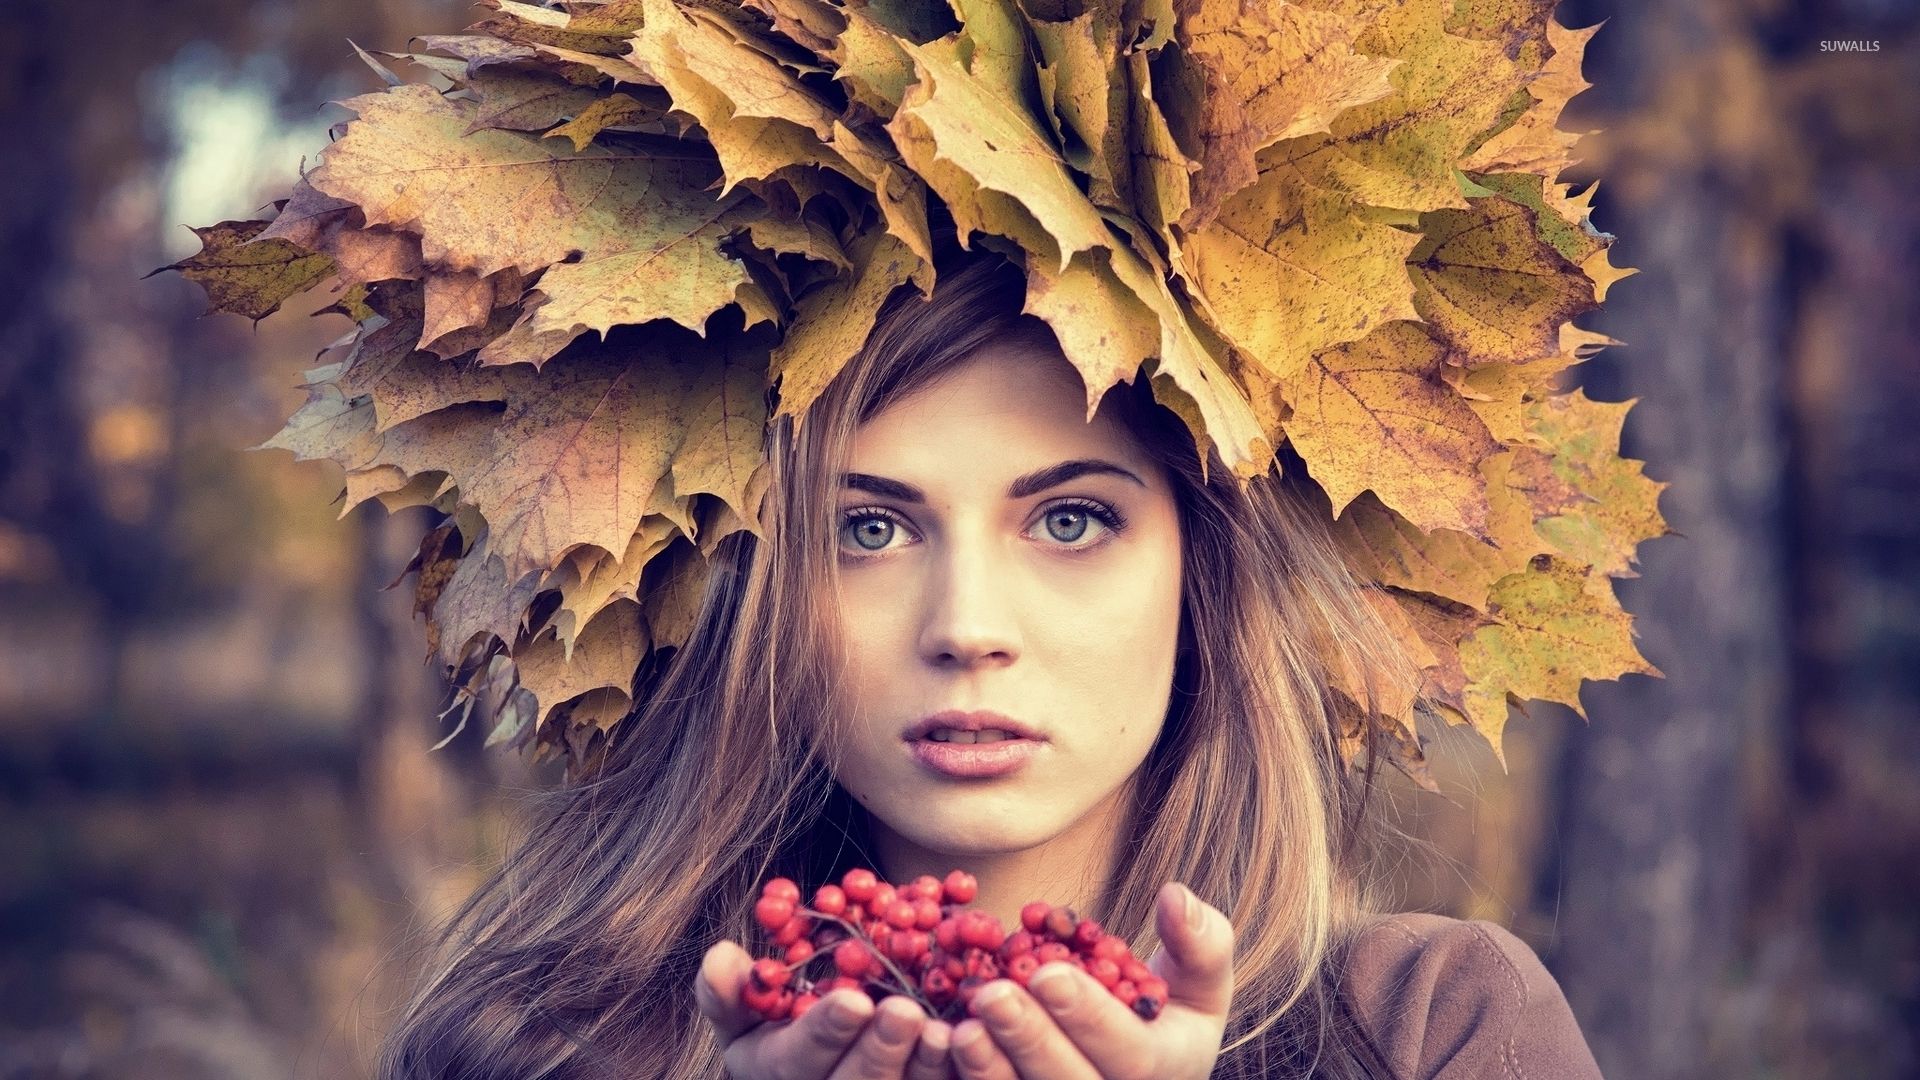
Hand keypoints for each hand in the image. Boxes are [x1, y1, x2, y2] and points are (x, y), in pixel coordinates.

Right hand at [694, 937, 956, 1078]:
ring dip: (925, 1067)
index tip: (855, 1000)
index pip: (801, 1059)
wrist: (825, 1054)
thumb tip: (720, 957)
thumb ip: (729, 989)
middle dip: (881, 1051)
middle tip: (907, 1011)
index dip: (828, 1032)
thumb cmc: (777, 1023)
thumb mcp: (744, 1010)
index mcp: (777, 1072)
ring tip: (946, 1030)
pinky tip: (974, 1042)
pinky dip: (959, 1072)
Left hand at [946, 882, 1232, 1079]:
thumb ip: (1200, 941)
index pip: (1129, 1054)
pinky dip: (967, 1079)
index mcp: (1165, 1071)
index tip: (1049, 972)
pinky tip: (940, 1045)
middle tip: (994, 994)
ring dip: (990, 1070)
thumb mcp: (1199, 979)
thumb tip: (1176, 897)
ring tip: (963, 1025)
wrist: (1139, 1065)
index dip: (1088, 1016)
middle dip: (1031, 1039)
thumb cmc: (1166, 1011)